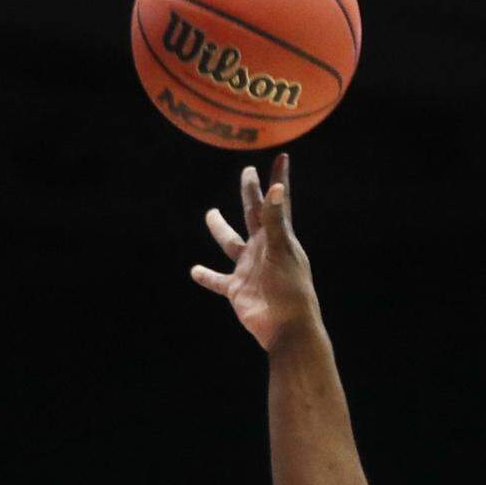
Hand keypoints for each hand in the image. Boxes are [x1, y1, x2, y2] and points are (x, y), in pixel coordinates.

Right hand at [192, 154, 318, 351]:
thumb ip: (275, 220)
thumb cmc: (290, 289)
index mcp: (278, 237)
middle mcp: (263, 249)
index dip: (279, 179)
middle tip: (247, 172)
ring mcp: (249, 268)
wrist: (286, 327)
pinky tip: (195, 270)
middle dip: (250, 193)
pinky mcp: (237, 290)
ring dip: (220, 229)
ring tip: (210, 213)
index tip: (281, 156)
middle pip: (254, 214)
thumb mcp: (282, 251)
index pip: (278, 202)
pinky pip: (217, 280)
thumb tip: (275, 189)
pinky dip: (206, 276)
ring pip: (230, 243)